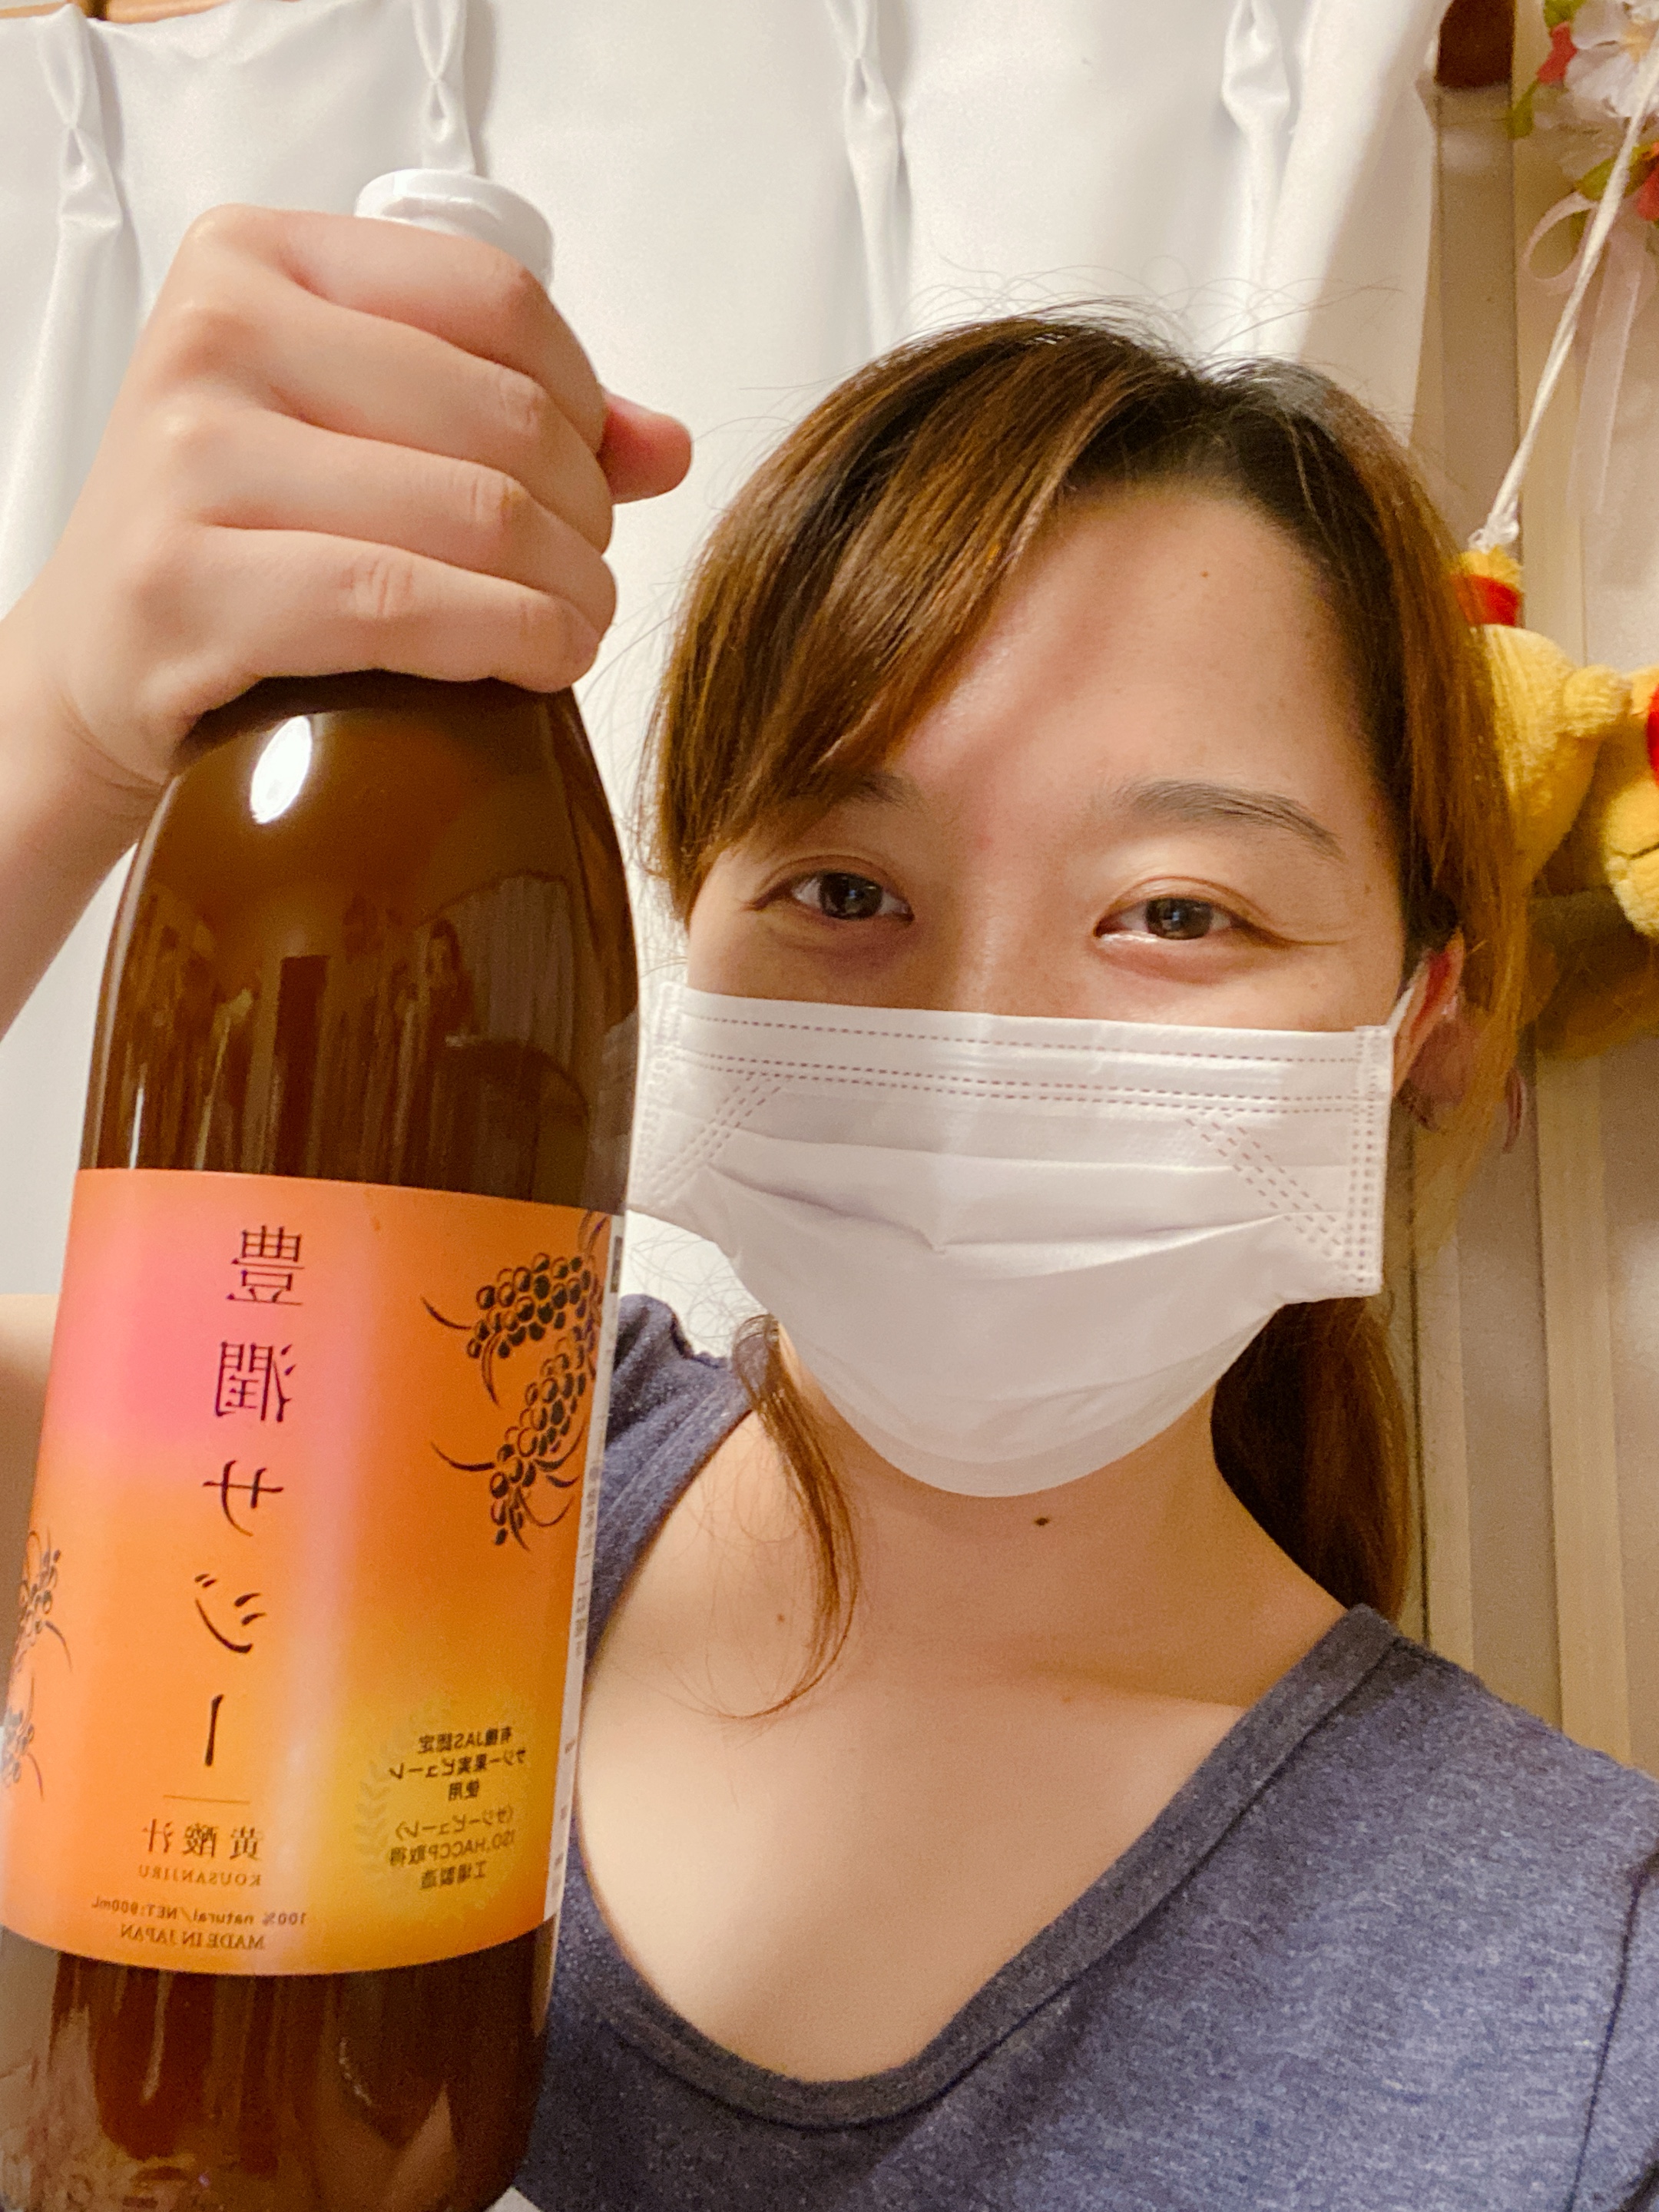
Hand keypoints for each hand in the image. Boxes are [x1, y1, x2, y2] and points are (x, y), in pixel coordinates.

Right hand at [3, 201, 691, 814]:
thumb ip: (502, 410)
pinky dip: (508, 639)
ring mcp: (189, 458)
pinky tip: (541, 660)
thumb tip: (668, 446)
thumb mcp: (348, 428)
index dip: (585, 401)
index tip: (592, 477)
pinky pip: (401, 606)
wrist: (97, 659)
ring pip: (474, 516)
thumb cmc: (242, 534)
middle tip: (583, 576)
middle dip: (585, 517)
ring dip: (567, 593)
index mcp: (256, 257)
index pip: (495, 299)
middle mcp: (214, 332)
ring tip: (574, 629)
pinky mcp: (188, 586)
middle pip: (504, 418)